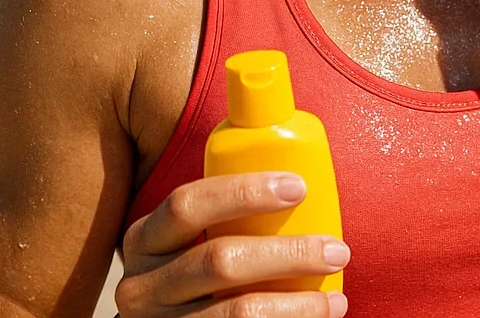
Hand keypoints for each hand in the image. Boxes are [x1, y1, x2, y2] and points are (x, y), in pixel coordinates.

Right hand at [116, 171, 349, 315]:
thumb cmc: (195, 274)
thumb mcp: (188, 241)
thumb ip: (226, 215)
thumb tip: (306, 176)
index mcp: (146, 239)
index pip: (187, 204)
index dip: (244, 192)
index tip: (299, 187)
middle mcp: (142, 287)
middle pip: (219, 262)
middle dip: (288, 253)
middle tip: (337, 250)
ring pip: (236, 313)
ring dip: (297, 305)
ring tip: (336, 299)